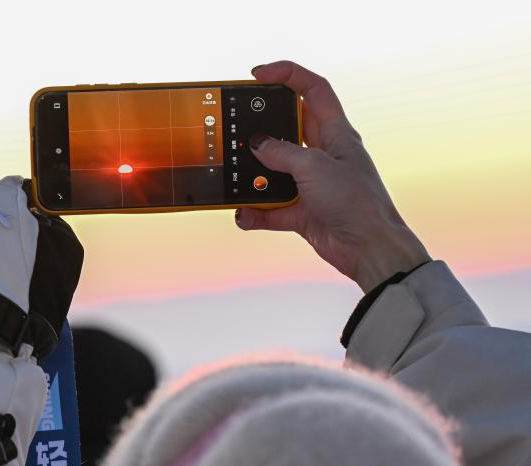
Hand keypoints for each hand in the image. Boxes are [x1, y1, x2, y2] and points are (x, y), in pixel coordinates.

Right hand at [234, 61, 429, 292]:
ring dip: (253, 176)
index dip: (287, 75)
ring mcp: (310, 183)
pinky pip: (269, 207)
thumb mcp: (314, 168)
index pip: (313, 91)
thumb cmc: (357, 203)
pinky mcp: (301, 210)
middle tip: (236, 129)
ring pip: (273, 170)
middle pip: (285, 130)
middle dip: (260, 129)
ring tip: (237, 177)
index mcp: (336, 133)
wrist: (368, 249)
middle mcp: (322, 155)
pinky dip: (255, 212)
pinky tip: (244, 215)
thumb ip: (281, 152)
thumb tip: (256, 144)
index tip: (258, 75)